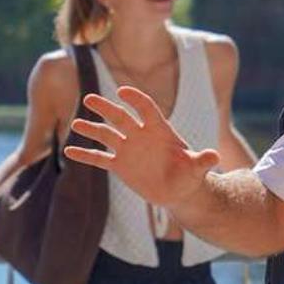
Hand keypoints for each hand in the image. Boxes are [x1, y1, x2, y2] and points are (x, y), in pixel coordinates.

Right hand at [65, 86, 220, 208]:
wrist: (179, 190)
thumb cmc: (190, 175)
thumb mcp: (197, 169)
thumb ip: (202, 161)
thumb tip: (214, 156)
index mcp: (159, 130)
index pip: (146, 109)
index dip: (136, 100)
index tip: (123, 92)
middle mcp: (140, 135)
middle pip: (121, 117)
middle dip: (106, 108)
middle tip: (89, 99)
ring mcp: (128, 149)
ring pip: (106, 134)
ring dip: (91, 129)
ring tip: (75, 124)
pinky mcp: (119, 164)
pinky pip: (99, 158)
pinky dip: (85, 154)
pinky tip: (68, 152)